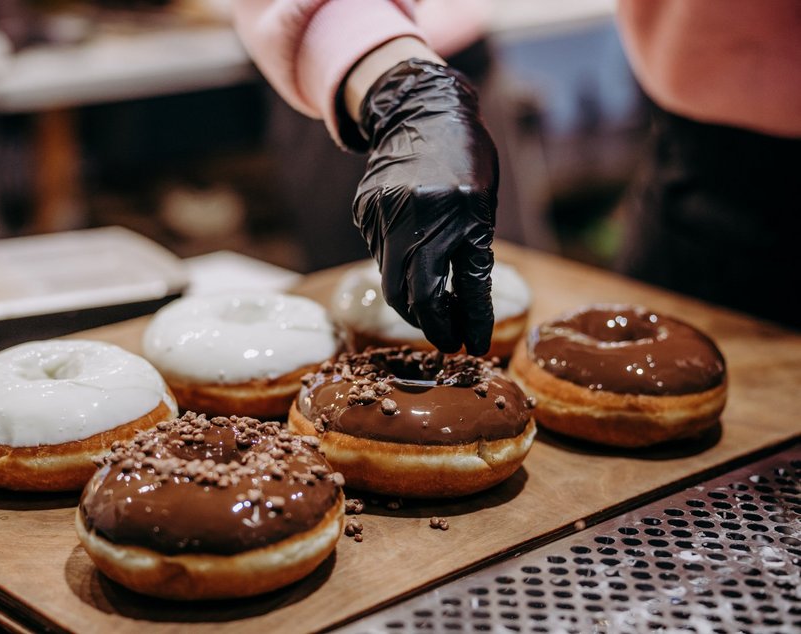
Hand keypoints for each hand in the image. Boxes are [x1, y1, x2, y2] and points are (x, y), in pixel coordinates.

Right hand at [352, 58, 498, 354]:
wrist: (423, 110)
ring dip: (412, 300)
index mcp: (463, 212)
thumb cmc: (467, 160)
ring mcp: (386, 212)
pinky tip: (408, 249)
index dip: (470, 323)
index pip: (467, 286)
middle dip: (431, 325)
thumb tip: (462, 312)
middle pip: (415, 295)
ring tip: (431, 306)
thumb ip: (472, 254)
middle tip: (445, 340)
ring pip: (391, 280)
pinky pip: (378, 254)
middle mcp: (421, 214)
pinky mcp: (365, 210)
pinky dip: (396, 265)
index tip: (471, 346)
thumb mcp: (482, 206)